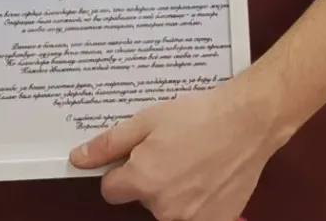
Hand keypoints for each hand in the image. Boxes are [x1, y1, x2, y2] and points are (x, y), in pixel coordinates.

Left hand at [68, 81, 279, 220]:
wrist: (248, 121)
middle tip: (173, 150)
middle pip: (143, 198)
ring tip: (195, 160)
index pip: (110, 190)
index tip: (138, 155)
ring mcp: (192, 220)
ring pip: (168, 208)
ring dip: (174, 191)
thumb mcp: (146, 121)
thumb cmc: (196, 116)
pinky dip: (199, 201)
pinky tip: (210, 175)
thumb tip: (77, 159)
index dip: (121, 171)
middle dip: (151, 179)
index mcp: (142, 182)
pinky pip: (196, 216)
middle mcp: (164, 209)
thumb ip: (109, 145)